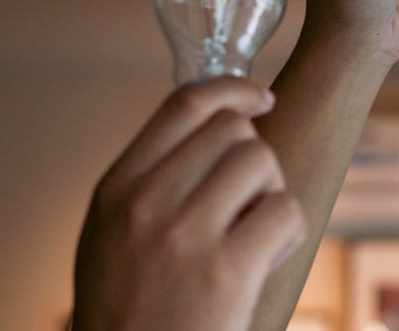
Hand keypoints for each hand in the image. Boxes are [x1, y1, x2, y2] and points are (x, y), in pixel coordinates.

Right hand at [70, 78, 305, 330]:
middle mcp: (145, 203)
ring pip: (261, 160)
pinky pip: (285, 209)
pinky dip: (288, 231)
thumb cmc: (129, 312)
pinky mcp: (226, 270)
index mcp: (116, 190)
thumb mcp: (110, 237)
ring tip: (254, 234)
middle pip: (232, 129)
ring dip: (271, 192)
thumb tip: (211, 129)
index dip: (232, 89)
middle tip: (247, 204)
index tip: (260, 97)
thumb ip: (148, 183)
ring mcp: (184, 235)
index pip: (183, 106)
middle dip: (253, 159)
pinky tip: (268, 259)